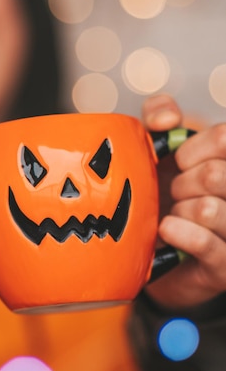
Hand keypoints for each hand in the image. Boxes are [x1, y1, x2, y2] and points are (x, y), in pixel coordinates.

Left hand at [142, 94, 225, 308]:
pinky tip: (167, 230)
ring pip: (208, 209)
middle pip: (216, 175)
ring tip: (174, 216)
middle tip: (175, 195)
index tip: (178, 163)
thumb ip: (159, 116)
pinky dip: (179, 233)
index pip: (225, 138)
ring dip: (179, 211)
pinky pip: (206, 243)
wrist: (152, 254)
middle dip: (182, 184)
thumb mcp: (158, 149)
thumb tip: (167, 118)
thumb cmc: (161, 195)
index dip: (193, 149)